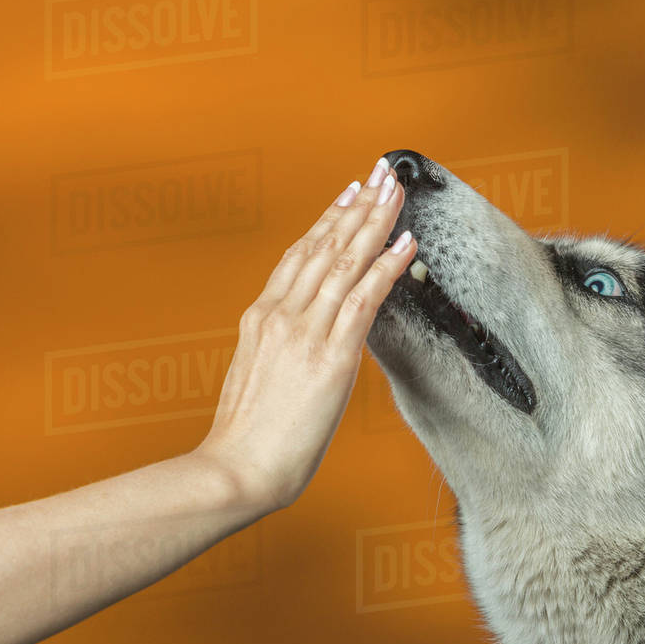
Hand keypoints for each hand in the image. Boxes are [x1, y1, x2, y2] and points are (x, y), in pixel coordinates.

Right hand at [193, 158, 414, 512]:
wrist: (239, 468)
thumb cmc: (248, 437)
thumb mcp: (256, 376)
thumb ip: (277, 347)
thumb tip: (304, 338)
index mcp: (260, 317)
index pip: (299, 255)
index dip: (327, 220)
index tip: (348, 194)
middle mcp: (281, 314)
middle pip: (324, 246)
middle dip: (357, 206)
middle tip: (381, 174)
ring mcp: (305, 332)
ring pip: (345, 261)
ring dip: (375, 222)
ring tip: (397, 193)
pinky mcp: (331, 355)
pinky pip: (364, 298)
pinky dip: (387, 266)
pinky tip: (406, 243)